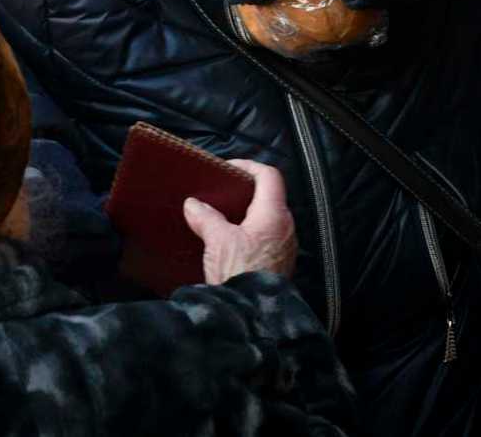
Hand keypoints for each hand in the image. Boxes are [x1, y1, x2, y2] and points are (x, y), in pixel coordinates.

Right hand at [182, 160, 297, 283]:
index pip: (269, 176)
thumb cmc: (239, 271)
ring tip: (222, 217)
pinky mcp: (280, 264)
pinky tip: (231, 242)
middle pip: (270, 197)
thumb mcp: (217, 241)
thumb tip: (193, 205)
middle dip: (246, 192)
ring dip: (248, 214)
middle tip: (222, 193)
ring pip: (269, 219)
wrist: (254, 315)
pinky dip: (251, 233)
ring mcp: (286, 247)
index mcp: (274, 215)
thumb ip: (206, 218)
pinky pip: (268, 238)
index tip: (228, 168)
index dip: (249, 166)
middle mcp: (286, 227)